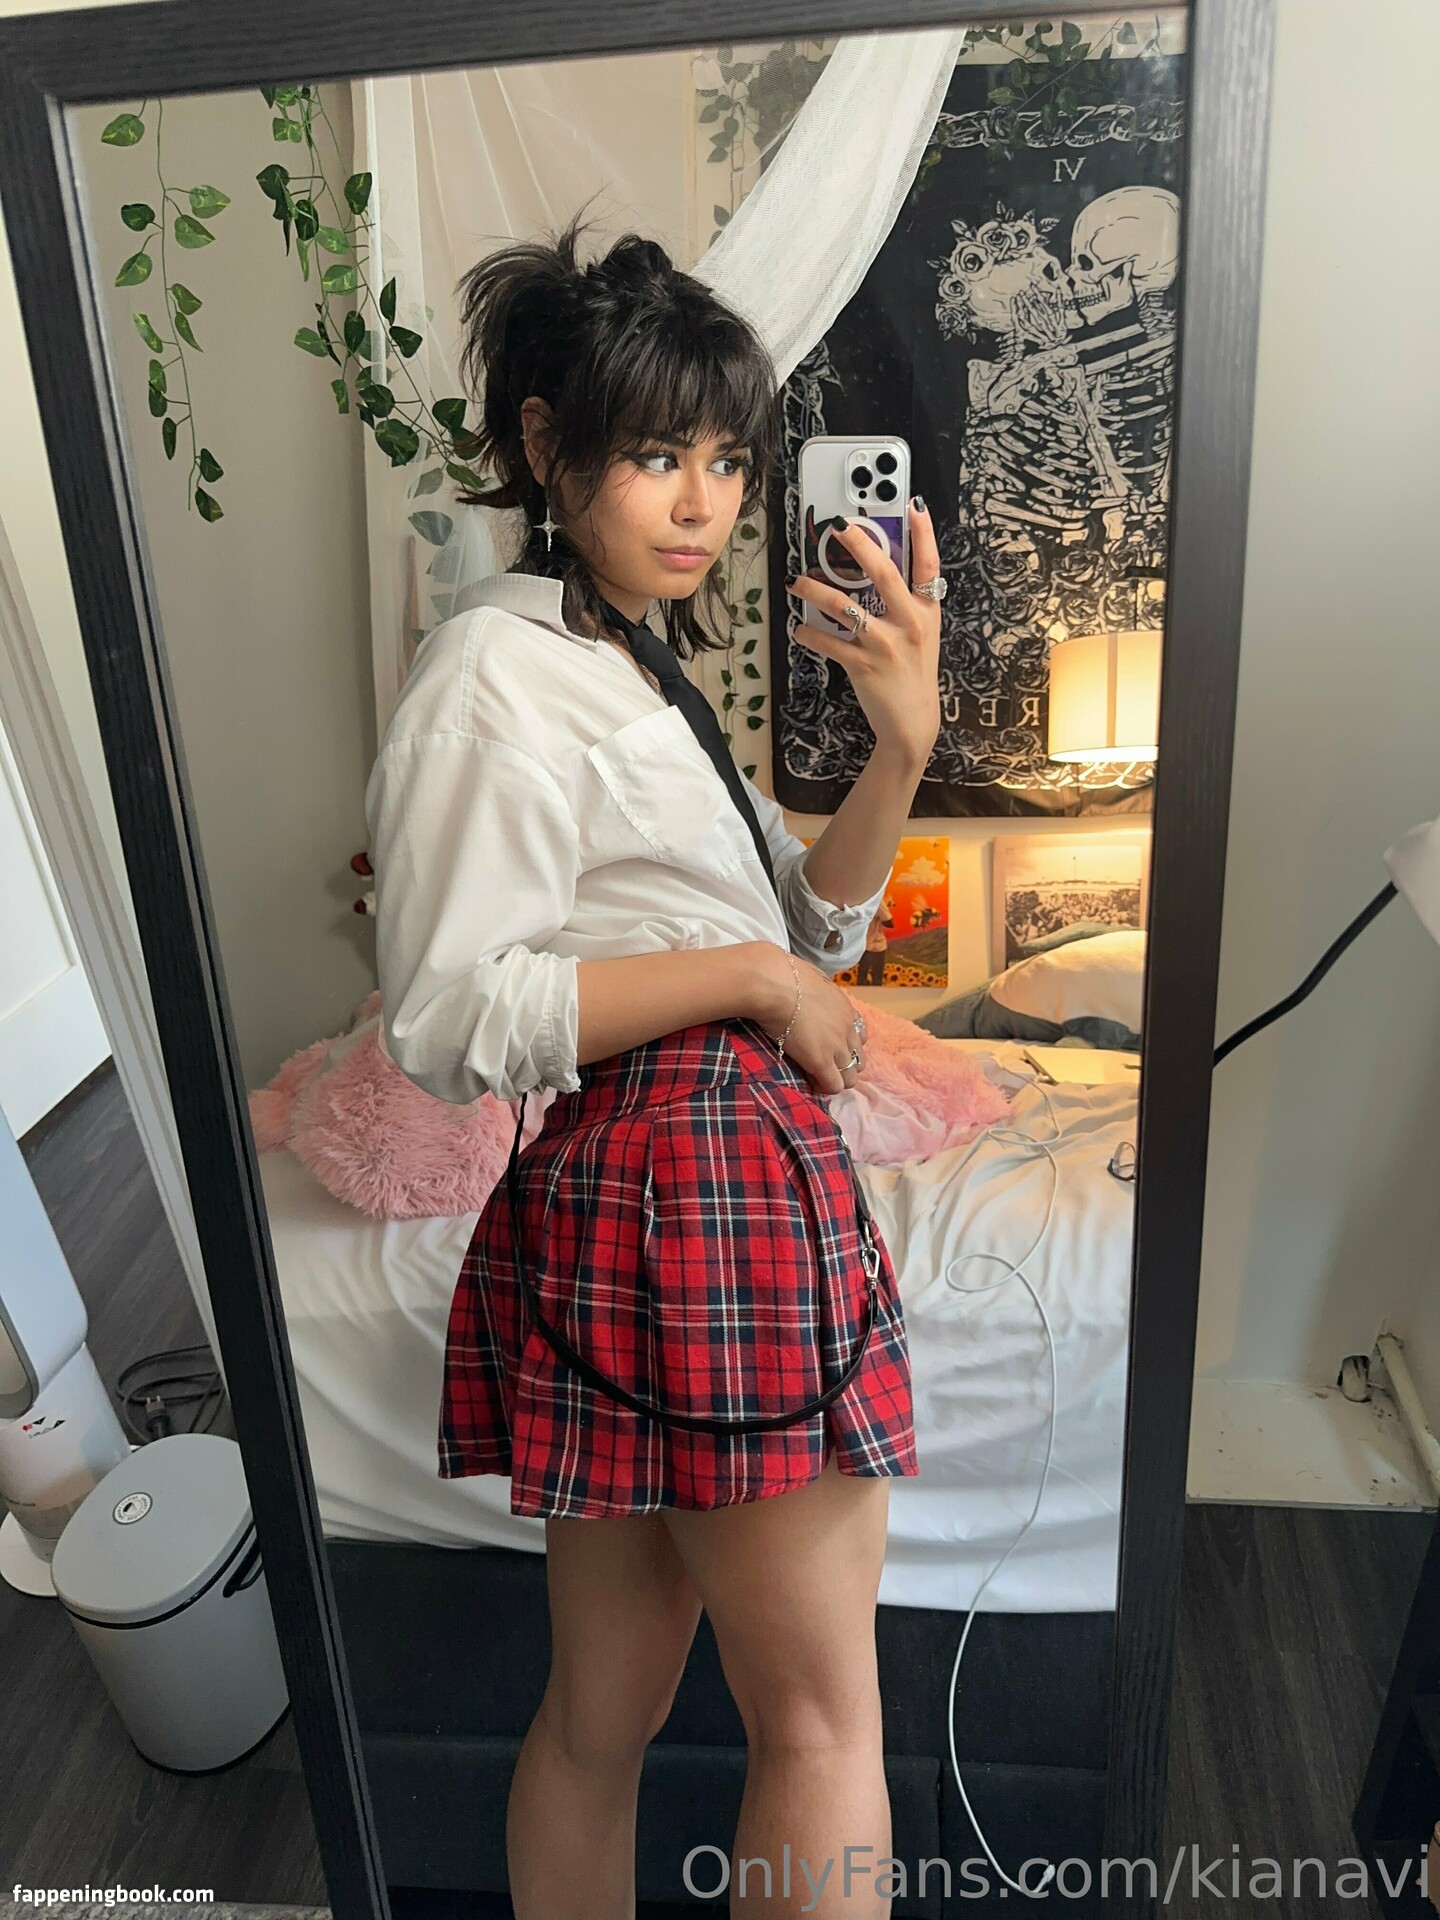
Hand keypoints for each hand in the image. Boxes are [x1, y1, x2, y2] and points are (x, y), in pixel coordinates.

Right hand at [756, 950, 870, 1096]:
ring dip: (835, 1079)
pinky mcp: (822, 1061)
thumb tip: (804, 985)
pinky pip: (833, 1086)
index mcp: (845, 1007)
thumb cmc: (783, 974)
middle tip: (823, 1067)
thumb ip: (815, 988)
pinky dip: (824, 1088)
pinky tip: (810, 1082)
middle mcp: (847, 1028)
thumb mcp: (810, 977)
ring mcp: (837, 1046)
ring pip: (850, 1077)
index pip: (859, 1035)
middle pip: (859, 1059)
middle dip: (843, 1066)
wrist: (774, 983)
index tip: (828, 1048)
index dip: (845, 1045)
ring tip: (817, 1078)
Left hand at [787, 496, 942, 767]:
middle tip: (839, 528)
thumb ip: (905, 602)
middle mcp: (909, 623)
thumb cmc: (913, 671)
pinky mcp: (862, 665)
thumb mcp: (920, 633)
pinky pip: (828, 642)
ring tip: (795, 581)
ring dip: (815, 590)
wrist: (912, 721)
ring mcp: (885, 644)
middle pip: (885, 575)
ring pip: (844, 606)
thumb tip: (876, 568)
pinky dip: (808, 633)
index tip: (914, 505)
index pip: (928, 565)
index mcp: (926, 611)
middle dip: (860, 547)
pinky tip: (799, 627)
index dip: (924, 534)